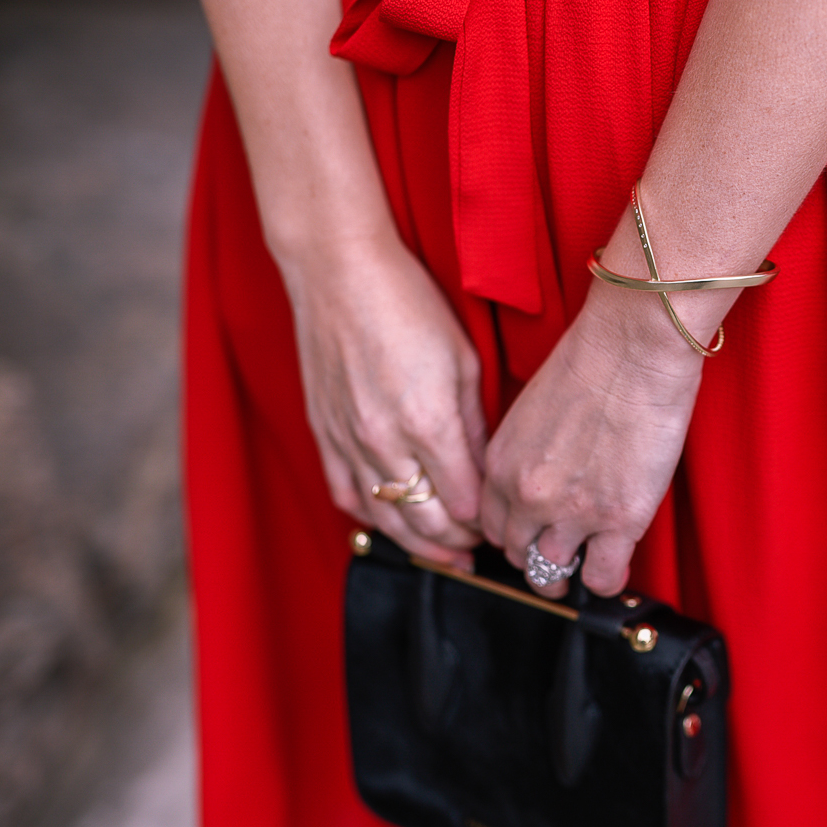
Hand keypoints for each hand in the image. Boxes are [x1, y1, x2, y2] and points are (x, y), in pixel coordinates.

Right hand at [279, 234, 485, 565]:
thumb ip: (475, 424)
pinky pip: (346, 494)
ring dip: (419, 544)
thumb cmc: (408, 304)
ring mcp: (349, 441)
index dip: (486, 520)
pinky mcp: (324, 433)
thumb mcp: (463, 360)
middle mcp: (385, 441)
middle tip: (481, 550)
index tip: (502, 523)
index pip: (464, 501)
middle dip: (458, 542)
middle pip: (426, 521)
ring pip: (385, 519)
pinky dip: (372, 518)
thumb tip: (486, 470)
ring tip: (446, 555)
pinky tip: (392, 526)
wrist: (338, 271)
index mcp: (428, 422)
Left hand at [480, 296, 703, 596]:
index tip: (528, 535)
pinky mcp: (618, 520)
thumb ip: (527, 453)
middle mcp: (527, 495)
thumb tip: (541, 479)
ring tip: (583, 566)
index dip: (512, 533)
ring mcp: (571, 512)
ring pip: (551, 573)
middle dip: (534, 557)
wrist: (632, 350)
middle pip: (516, 553)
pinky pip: (601, 578)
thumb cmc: (590, 362)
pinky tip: (613, 565)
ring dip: (566, 572)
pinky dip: (605, 580)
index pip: (491, 524)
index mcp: (502, 464)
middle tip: (556, 554)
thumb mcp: (533, 411)